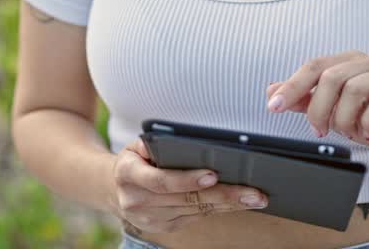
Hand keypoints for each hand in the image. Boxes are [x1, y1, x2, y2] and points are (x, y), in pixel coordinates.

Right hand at [108, 139, 268, 233]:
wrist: (114, 188)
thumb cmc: (134, 160)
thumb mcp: (136, 145)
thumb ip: (155, 143)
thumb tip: (184, 141)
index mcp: (128, 175)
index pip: (161, 181)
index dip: (187, 180)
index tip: (213, 175)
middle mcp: (137, 201)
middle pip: (186, 200)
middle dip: (223, 195)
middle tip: (252, 192)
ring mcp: (150, 219)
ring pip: (196, 211)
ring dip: (228, 205)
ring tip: (254, 198)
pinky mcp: (164, 227)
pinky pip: (196, 218)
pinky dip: (218, 209)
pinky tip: (238, 203)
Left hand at [267, 52, 368, 163]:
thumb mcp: (331, 111)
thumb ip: (304, 100)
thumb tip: (272, 91)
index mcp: (348, 61)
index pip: (314, 66)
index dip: (292, 86)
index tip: (274, 106)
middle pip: (331, 77)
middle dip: (318, 108)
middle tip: (319, 130)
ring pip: (354, 88)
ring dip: (344, 118)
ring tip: (349, 131)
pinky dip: (368, 122)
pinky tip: (367, 133)